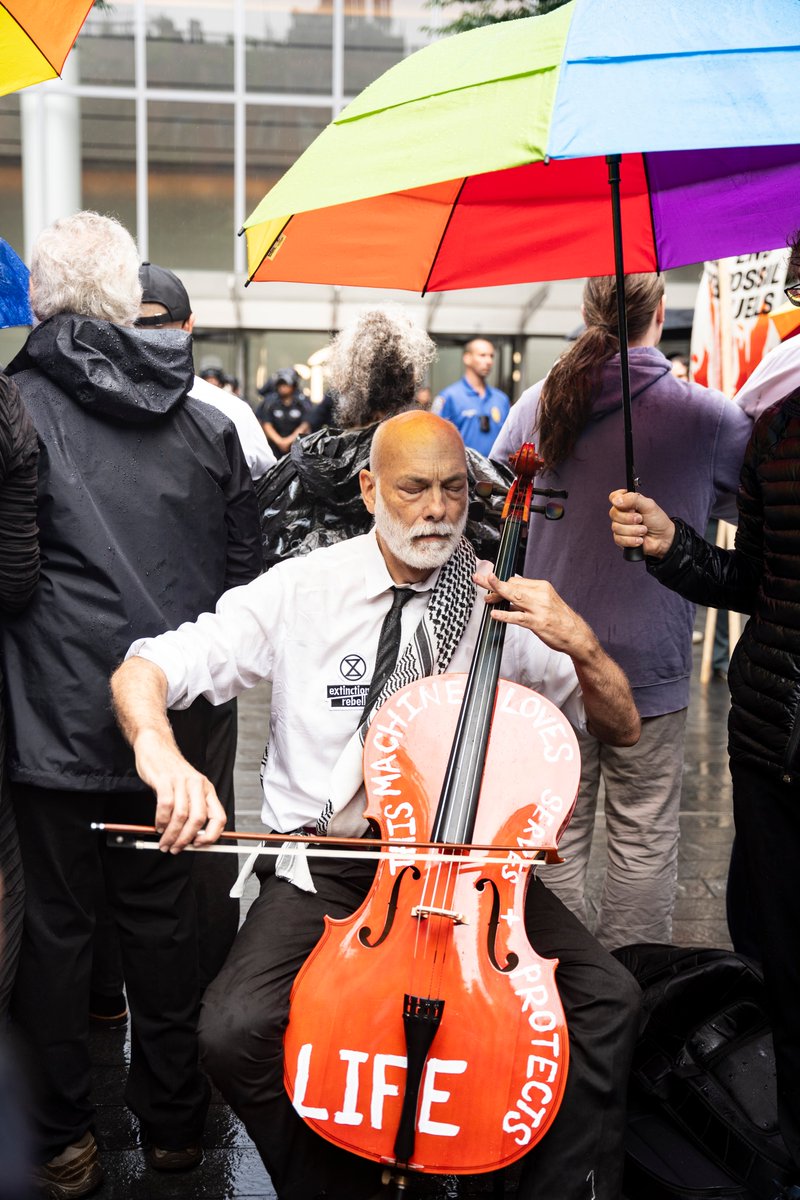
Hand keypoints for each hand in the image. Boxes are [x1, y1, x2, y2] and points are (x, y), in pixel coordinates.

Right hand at [133, 729, 226, 853]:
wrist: (156, 746)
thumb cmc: (171, 771)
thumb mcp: (188, 788)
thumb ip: (191, 809)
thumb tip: (191, 838)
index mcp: (207, 789)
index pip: (219, 817)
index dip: (212, 836)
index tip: (199, 845)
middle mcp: (198, 785)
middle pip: (199, 819)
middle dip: (186, 839)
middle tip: (176, 848)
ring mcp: (182, 781)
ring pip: (181, 815)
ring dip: (171, 834)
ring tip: (164, 842)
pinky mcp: (165, 779)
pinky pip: (166, 805)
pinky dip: (161, 821)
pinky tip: (158, 826)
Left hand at [473, 570, 596, 662]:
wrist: (576, 634)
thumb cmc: (559, 619)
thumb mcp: (544, 603)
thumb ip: (526, 599)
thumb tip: (506, 597)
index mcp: (542, 587)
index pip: (516, 581)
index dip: (499, 584)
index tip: (488, 585)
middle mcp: (540, 595)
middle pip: (512, 586)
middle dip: (493, 583)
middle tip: (478, 579)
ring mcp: (539, 609)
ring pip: (514, 597)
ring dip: (497, 593)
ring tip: (485, 595)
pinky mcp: (538, 623)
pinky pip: (519, 617)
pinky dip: (506, 615)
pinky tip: (495, 614)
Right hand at [608, 489, 674, 558]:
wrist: (663, 539)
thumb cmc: (657, 521)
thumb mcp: (649, 506)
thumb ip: (633, 499)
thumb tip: (616, 500)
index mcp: (628, 503)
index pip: (614, 497)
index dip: (618, 500)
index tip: (628, 505)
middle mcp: (623, 514)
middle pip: (613, 513)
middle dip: (629, 518)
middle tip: (641, 519)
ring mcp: (620, 527)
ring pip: (616, 528)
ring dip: (633, 530)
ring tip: (644, 531)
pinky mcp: (621, 539)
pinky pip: (619, 539)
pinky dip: (631, 540)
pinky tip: (639, 539)